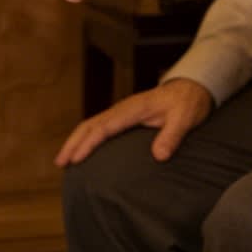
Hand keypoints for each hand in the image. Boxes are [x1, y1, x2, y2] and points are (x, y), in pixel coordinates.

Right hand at [54, 79, 213, 165]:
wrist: (191, 88)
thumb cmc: (187, 104)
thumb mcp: (185, 119)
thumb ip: (172, 136)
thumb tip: (159, 156)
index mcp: (134, 109)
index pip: (104, 127)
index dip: (88, 143)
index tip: (76, 159)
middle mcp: (123, 109)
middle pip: (91, 124)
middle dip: (73, 143)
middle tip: (60, 163)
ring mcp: (122, 112)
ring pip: (92, 124)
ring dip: (76, 140)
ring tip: (64, 160)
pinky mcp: (124, 117)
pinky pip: (99, 126)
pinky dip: (86, 138)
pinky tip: (82, 151)